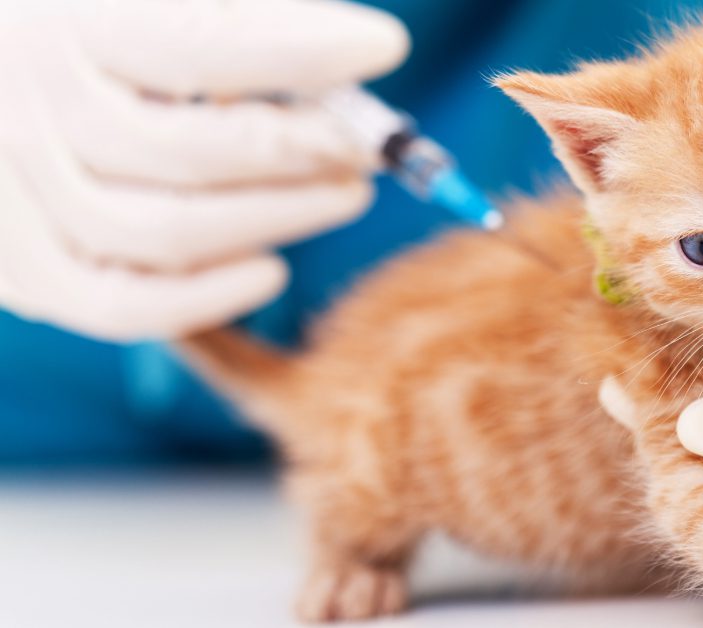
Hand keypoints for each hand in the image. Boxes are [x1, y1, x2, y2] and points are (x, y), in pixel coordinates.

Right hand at [0, 0, 408, 340]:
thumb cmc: (87, 36)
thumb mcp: (139, 3)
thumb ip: (234, 18)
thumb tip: (349, 53)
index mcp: (65, 23)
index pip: (198, 42)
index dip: (301, 50)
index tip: (380, 47)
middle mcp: (31, 109)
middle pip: (197, 149)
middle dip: (307, 148)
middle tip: (368, 143)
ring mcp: (21, 199)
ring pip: (172, 231)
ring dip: (282, 217)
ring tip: (346, 192)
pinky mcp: (25, 273)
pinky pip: (127, 307)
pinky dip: (211, 295)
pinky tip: (272, 270)